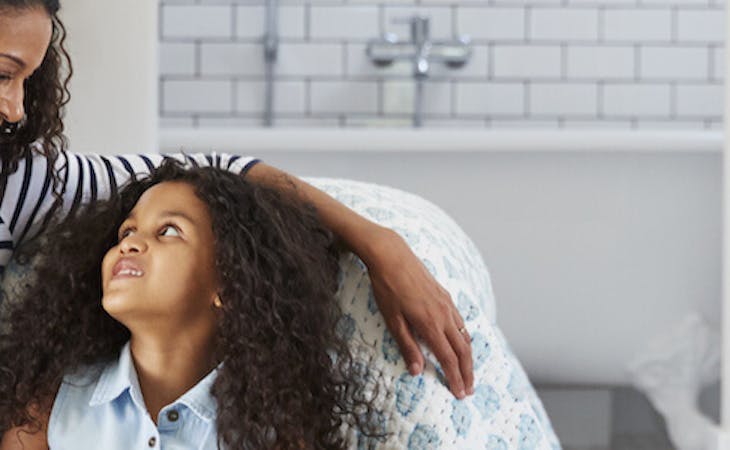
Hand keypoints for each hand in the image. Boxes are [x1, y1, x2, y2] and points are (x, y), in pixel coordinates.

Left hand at [363, 227, 473, 398]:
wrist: (392, 256)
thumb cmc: (387, 288)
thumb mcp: (393, 320)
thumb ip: (407, 346)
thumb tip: (417, 371)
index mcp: (430, 324)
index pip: (448, 358)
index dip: (455, 378)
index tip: (460, 393)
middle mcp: (444, 315)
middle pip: (463, 350)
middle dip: (467, 372)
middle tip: (469, 389)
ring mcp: (447, 304)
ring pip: (465, 336)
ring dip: (468, 357)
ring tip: (467, 371)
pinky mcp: (445, 296)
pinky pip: (461, 321)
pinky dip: (465, 337)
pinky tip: (461, 342)